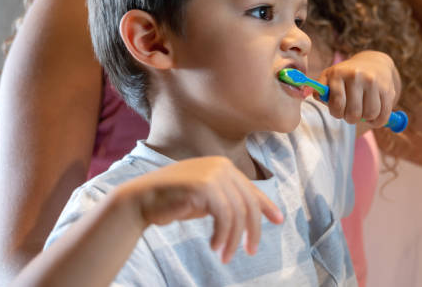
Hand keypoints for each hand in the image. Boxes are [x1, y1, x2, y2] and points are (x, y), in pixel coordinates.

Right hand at [120, 156, 282, 262]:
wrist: (143, 199)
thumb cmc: (173, 201)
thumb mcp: (206, 200)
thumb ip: (226, 201)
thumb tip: (251, 215)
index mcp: (223, 166)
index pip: (251, 188)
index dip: (266, 205)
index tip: (279, 220)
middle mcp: (221, 166)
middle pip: (249, 202)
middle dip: (252, 230)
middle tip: (250, 251)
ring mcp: (213, 173)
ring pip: (238, 212)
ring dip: (233, 239)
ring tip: (225, 255)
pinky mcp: (204, 185)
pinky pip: (224, 216)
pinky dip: (222, 235)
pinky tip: (215, 247)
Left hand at [317, 51, 400, 127]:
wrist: (373, 63)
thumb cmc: (346, 76)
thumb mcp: (329, 77)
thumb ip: (320, 90)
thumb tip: (319, 98)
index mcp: (338, 73)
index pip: (337, 104)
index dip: (336, 112)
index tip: (338, 110)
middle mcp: (356, 76)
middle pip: (353, 113)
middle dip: (350, 117)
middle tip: (350, 112)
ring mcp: (373, 82)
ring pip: (370, 115)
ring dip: (365, 119)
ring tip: (361, 110)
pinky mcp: (388, 89)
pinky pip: (383, 116)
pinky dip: (377, 121)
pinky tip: (372, 114)